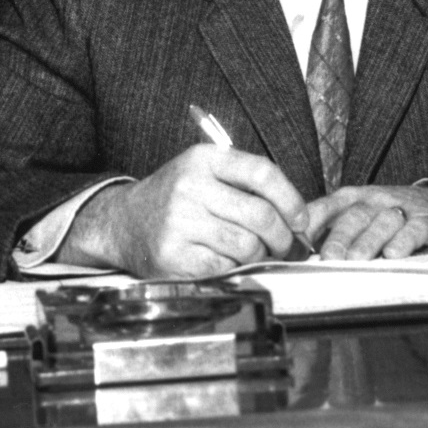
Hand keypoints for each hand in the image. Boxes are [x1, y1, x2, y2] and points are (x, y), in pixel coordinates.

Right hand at [63, 145, 306, 277]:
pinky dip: (235, 268)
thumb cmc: (177, 198)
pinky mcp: (173, 255)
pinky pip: (226, 267)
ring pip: (247, 245)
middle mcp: (190, 186)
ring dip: (260, 255)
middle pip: (261, 214)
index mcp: (203, 159)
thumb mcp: (205, 174)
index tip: (300, 219)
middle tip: (285, 245)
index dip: (291, 199)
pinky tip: (227, 261)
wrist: (124, 222)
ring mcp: (180, 222)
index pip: (262, 172)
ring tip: (255, 254)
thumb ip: (247, 184)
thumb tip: (303, 218)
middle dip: (282, 236)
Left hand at [301, 183, 427, 260]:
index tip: (297, 240)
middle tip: (329, 258)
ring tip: (357, 260)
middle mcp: (377, 200)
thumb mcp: (360, 218)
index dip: (312, 221)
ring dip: (369, 241)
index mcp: (354, 199)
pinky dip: (405, 241)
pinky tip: (394, 254)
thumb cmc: (389, 218)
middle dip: (340, 237)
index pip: (328, 205)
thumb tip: (296, 255)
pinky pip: (416, 229)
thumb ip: (331, 232)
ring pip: (384, 223)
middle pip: (355, 216)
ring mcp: (404, 209)